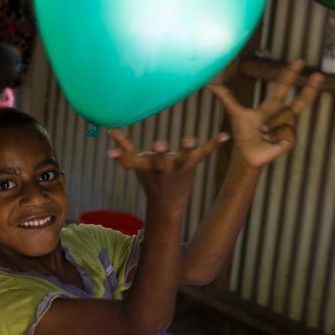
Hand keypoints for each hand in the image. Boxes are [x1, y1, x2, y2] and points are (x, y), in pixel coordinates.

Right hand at [107, 131, 228, 210]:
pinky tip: (225, 135)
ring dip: (186, 149)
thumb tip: (109, 130)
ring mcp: (179, 167)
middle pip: (161, 162)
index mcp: (148, 167)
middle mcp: (163, 168)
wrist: (167, 203)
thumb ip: (124, 149)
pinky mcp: (193, 164)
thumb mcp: (136, 165)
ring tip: (190, 139)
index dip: (124, 151)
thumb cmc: (150, 179)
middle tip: (159, 145)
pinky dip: (214, 144)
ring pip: (183, 159)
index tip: (115, 144)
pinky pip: (204, 153)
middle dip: (160, 154)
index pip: (135, 159)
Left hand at [207, 59, 322, 168]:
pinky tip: (270, 141)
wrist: (246, 154)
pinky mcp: (290, 139)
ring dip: (270, 126)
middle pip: (301, 100)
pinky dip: (275, 135)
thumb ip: (226, 97)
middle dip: (311, 88)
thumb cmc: (243, 134)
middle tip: (319, 74)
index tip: (300, 61)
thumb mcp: (235, 112)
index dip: (291, 73)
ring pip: (284, 118)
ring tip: (263, 133)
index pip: (283, 86)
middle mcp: (283, 115)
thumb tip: (210, 84)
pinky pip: (286, 131)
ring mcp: (288, 127)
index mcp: (272, 106)